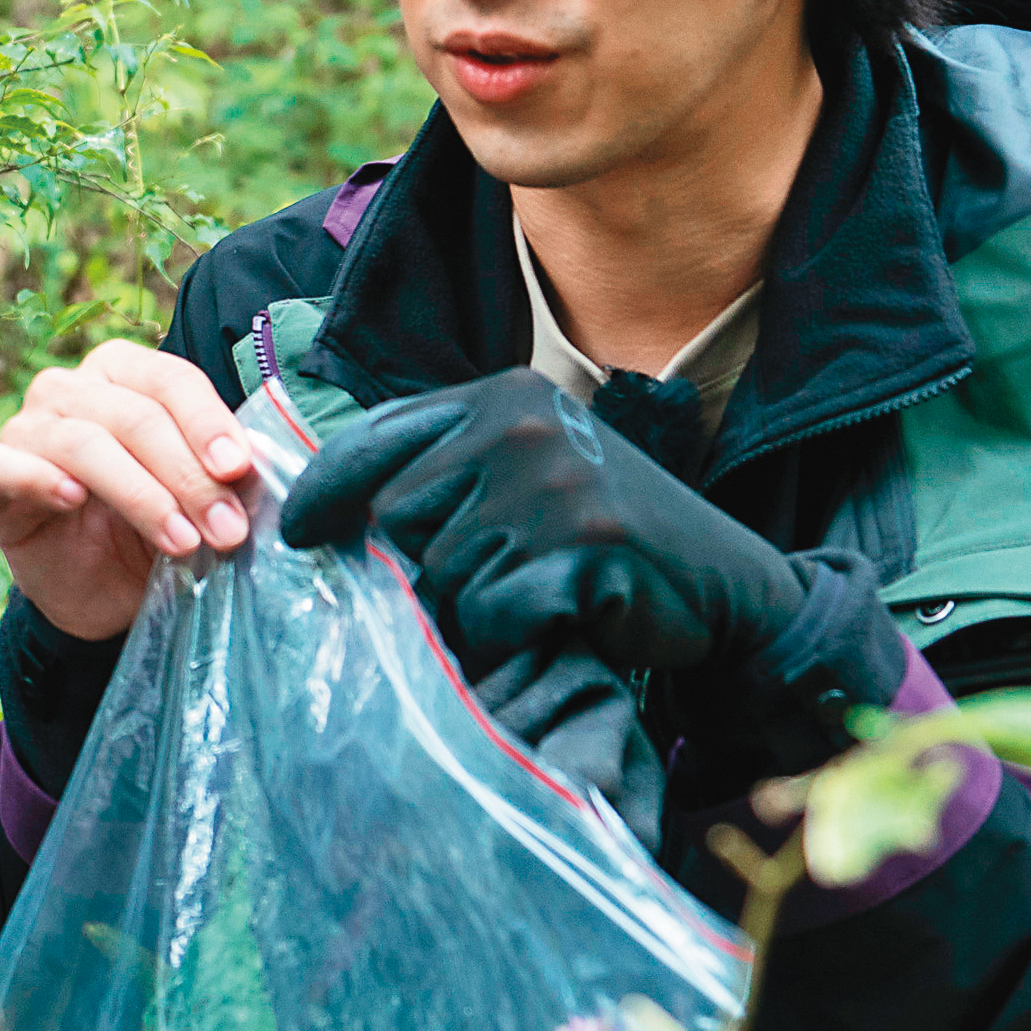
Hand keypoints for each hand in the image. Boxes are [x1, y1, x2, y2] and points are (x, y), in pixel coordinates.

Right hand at [0, 342, 261, 641]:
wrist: (100, 591)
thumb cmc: (150, 528)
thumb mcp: (199, 500)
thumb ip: (223, 476)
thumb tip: (255, 466)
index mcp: (124, 374)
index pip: (170, 379)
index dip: (208, 422)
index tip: (239, 469)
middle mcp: (70, 388)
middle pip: (134, 416)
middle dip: (188, 476)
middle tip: (226, 529)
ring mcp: (26, 426)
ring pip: (83, 442)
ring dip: (142, 495)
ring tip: (184, 542)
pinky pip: (0, 463)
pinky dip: (38, 477)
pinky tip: (73, 501)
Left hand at [277, 368, 802, 678]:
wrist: (731, 589)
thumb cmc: (610, 540)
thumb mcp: (530, 476)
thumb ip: (448, 472)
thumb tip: (327, 510)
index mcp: (502, 396)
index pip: (375, 441)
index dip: (326, 495)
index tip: (300, 537)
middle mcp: (522, 425)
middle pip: (396, 516)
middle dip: (418, 572)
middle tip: (481, 595)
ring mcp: (554, 481)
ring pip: (440, 572)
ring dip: (469, 611)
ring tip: (530, 606)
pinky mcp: (583, 545)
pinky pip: (491, 610)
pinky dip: (510, 634)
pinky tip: (559, 622)